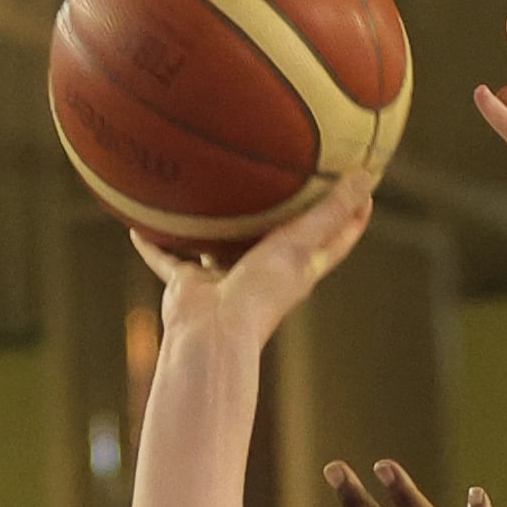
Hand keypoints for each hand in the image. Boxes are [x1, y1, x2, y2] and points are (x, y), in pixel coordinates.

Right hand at [131, 175, 375, 351]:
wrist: (212, 333)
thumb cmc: (261, 292)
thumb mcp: (301, 244)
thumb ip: (330, 213)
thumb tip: (366, 177)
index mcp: (297, 267)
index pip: (334, 236)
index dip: (351, 213)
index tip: (363, 183)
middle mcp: (262, 271)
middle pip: (278, 237)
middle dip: (283, 211)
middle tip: (285, 173)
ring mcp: (225, 277)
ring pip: (220, 244)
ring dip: (215, 224)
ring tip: (208, 189)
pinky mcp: (190, 283)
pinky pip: (168, 258)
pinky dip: (155, 245)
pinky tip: (140, 222)